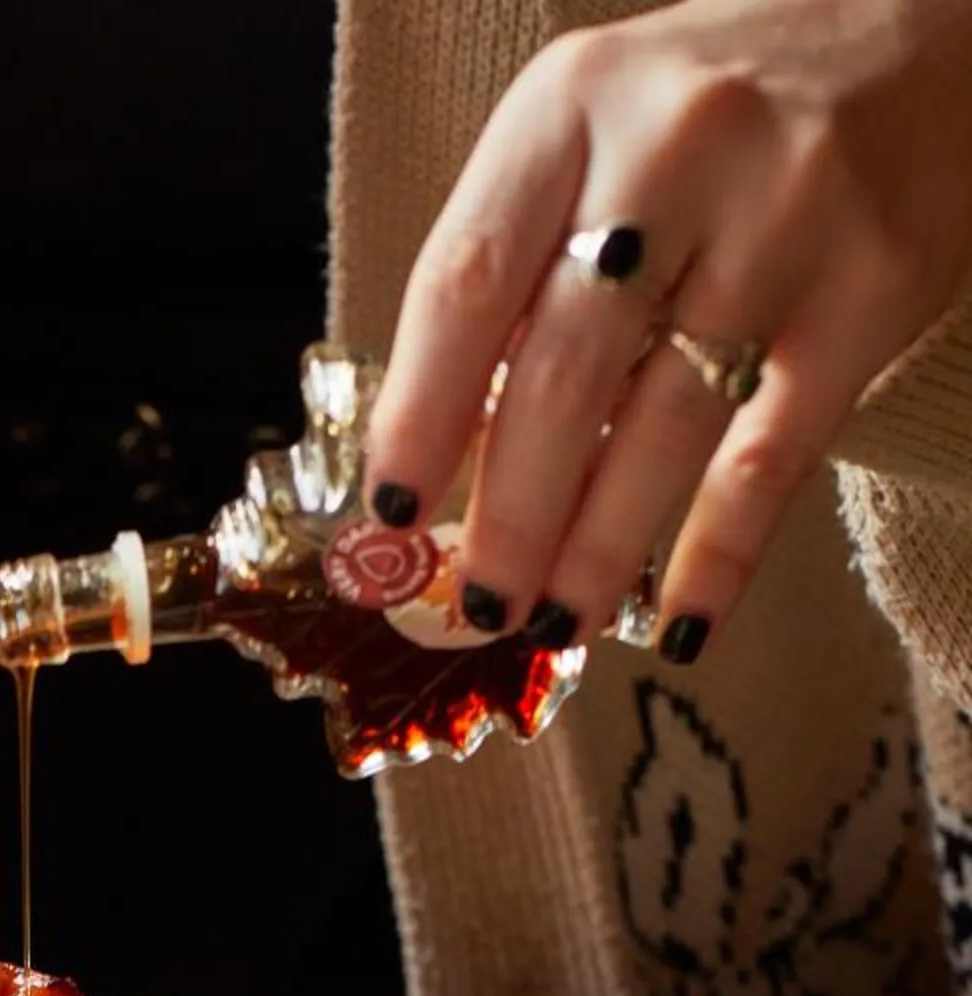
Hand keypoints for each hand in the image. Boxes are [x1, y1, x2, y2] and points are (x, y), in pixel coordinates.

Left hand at [364, 0, 971, 658]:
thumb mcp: (594, 134)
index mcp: (574, 104)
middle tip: (477, 601)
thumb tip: (446, 454)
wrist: (922, 22)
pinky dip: (719, 554)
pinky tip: (679, 624)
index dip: (416, 415)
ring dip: (598, 549)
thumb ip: (522, 264)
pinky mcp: (871, 288)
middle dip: (508, 514)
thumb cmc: (717, 106)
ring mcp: (785, 217)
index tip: (389, 515)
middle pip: (563, 374)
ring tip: (556, 622)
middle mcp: (675, 149)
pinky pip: (773, 454)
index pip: (465, 282)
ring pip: (664, 427)